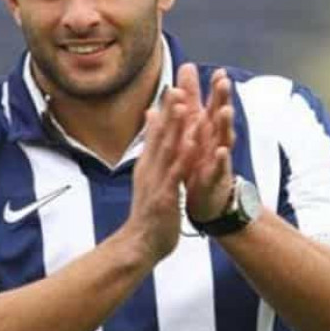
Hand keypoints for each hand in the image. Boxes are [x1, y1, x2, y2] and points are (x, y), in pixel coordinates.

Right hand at [126, 87, 197, 262]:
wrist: (139, 244)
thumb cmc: (147, 211)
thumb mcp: (147, 177)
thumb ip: (149, 150)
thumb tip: (149, 124)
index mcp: (148, 165)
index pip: (156, 133)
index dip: (165, 111)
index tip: (174, 87)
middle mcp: (150, 170)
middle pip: (161, 137)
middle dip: (170, 112)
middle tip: (178, 86)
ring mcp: (156, 183)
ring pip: (167, 152)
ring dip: (176, 129)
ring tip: (184, 107)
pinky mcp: (163, 198)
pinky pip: (174, 176)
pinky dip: (182, 159)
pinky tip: (190, 146)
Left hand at [176, 64, 235, 221]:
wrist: (206, 197)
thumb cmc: (200, 156)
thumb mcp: (193, 125)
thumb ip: (190, 98)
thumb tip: (187, 68)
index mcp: (207, 127)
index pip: (213, 103)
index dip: (216, 88)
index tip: (219, 71)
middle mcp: (215, 139)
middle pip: (221, 116)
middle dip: (223, 99)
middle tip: (225, 82)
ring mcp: (217, 157)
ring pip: (223, 139)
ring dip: (225, 125)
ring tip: (225, 111)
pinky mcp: (215, 176)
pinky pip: (219, 167)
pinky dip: (220, 159)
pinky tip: (221, 151)